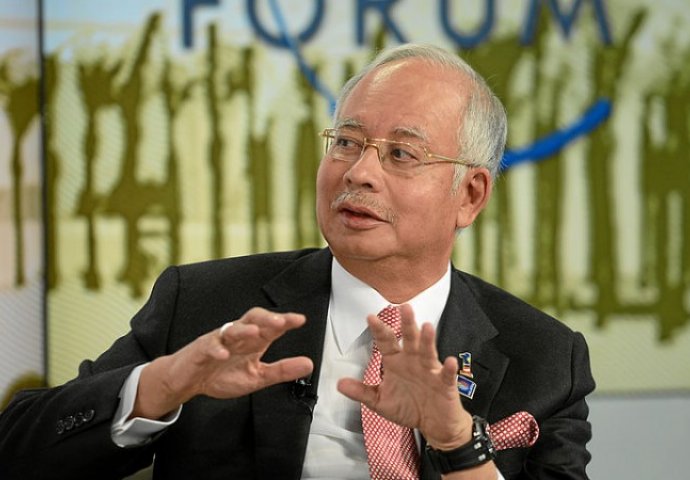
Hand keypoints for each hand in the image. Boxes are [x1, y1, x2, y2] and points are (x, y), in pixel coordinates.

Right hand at [133, 308, 312, 418]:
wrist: (188, 380)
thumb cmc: (221, 374)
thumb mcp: (257, 377)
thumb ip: (282, 370)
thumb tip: (309, 364)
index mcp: (252, 342)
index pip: (270, 326)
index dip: (285, 321)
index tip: (300, 320)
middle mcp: (237, 336)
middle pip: (252, 319)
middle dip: (267, 318)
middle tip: (281, 322)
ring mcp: (218, 341)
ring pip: (231, 329)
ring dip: (244, 329)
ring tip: (256, 332)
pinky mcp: (201, 351)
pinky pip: (209, 346)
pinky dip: (216, 349)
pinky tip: (223, 354)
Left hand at [337, 304, 472, 449]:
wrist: (434, 425)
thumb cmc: (408, 408)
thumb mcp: (380, 401)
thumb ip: (362, 392)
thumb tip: (340, 384)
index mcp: (396, 362)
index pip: (386, 342)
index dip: (379, 330)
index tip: (370, 318)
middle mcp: (412, 361)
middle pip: (409, 340)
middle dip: (407, 325)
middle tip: (404, 308)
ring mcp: (429, 370)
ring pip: (428, 351)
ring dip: (427, 339)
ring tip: (426, 326)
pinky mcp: (444, 383)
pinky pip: (447, 374)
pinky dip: (449, 369)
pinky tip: (450, 362)